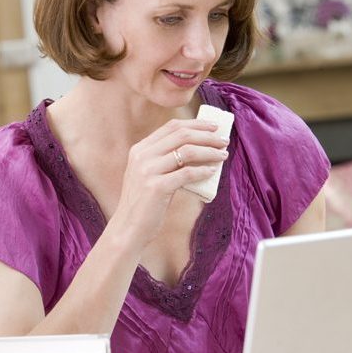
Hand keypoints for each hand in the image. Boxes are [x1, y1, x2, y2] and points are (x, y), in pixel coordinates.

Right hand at [110, 117, 228, 246]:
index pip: (171, 126)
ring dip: (209, 151)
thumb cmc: (144, 204)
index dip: (195, 123)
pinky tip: (212, 171)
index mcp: (139, 150)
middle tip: (224, 141)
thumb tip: (197, 151)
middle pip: (181, 135)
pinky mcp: (156, 187)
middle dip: (207, 135)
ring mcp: (147, 171)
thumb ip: (164, 162)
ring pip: (187, 151)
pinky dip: (203, 171)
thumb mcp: (148, 176)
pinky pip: (186, 173)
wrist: (128, 228)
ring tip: (223, 155)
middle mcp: (142, 156)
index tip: (213, 127)